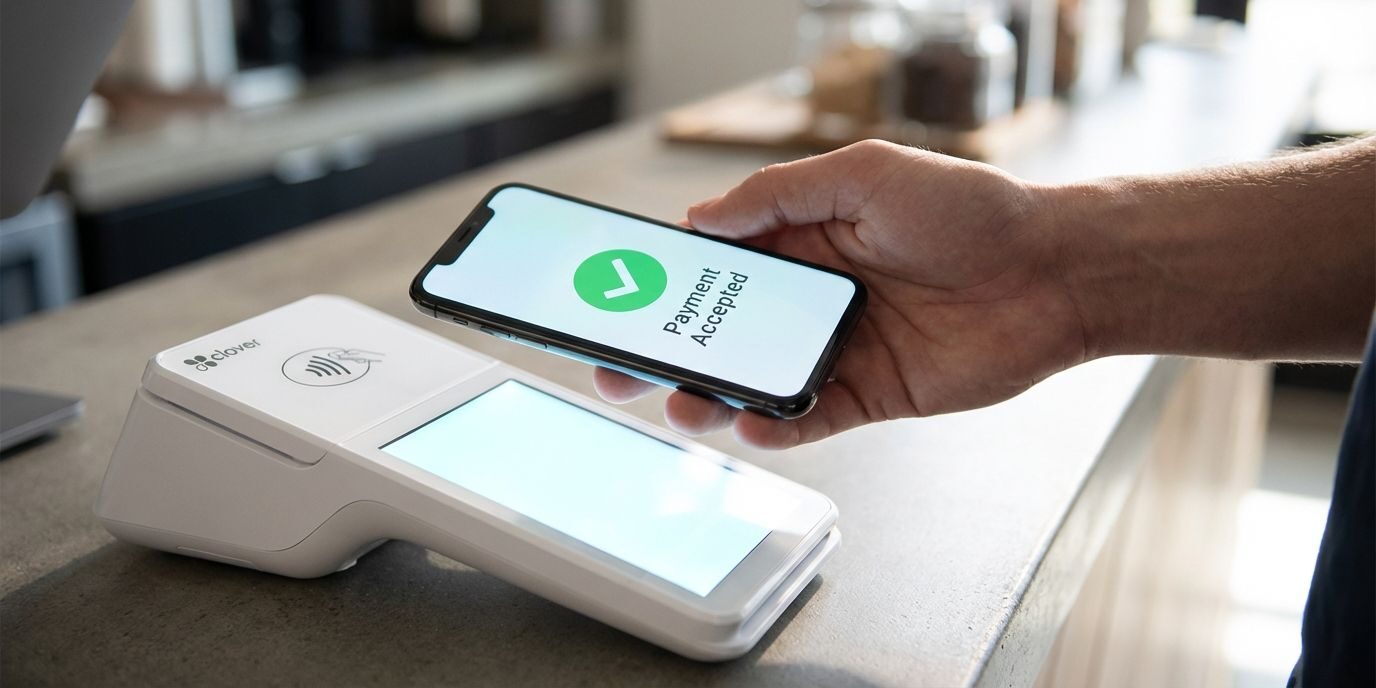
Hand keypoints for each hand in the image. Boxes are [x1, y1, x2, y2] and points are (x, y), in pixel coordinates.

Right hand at [595, 140, 1086, 448]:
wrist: (1055, 271)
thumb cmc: (971, 210)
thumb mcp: (864, 174)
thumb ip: (779, 194)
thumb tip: (701, 219)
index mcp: (803, 240)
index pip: (716, 265)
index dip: (666, 283)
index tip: (620, 299)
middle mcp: (814, 298)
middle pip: (721, 332)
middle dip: (666, 352)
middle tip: (620, 371)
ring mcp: (839, 349)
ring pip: (756, 382)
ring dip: (713, 396)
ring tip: (683, 403)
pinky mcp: (871, 394)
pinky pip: (810, 419)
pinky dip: (776, 427)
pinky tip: (752, 426)